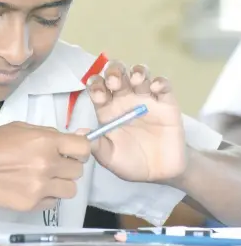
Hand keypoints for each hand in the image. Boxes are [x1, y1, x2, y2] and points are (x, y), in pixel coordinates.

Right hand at [0, 122, 90, 210]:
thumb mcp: (20, 128)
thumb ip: (49, 132)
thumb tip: (80, 134)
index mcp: (45, 141)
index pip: (83, 148)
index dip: (80, 149)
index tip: (73, 150)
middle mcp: (47, 164)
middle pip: (78, 170)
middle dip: (68, 165)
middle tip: (52, 163)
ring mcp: (41, 187)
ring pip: (70, 189)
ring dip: (61, 182)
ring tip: (44, 177)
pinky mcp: (32, 204)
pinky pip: (53, 201)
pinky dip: (47, 195)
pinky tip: (32, 187)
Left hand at [84, 61, 185, 182]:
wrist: (160, 173)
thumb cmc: (130, 162)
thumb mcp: (110, 158)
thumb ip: (97, 146)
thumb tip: (80, 133)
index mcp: (107, 108)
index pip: (97, 88)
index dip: (96, 86)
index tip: (99, 95)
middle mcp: (124, 98)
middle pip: (116, 74)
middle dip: (114, 73)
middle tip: (114, 83)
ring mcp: (145, 98)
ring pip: (139, 73)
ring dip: (136, 72)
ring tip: (135, 80)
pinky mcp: (166, 102)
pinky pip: (164, 86)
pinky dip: (160, 82)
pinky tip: (154, 89)